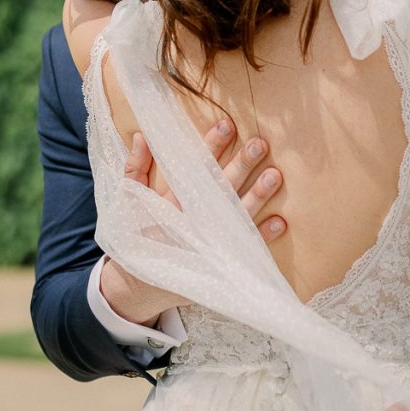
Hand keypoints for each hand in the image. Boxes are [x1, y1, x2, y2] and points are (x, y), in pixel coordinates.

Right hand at [101, 118, 285, 325]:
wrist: (139, 286)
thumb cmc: (136, 234)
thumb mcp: (129, 199)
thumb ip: (135, 167)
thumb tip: (142, 134)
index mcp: (169, 203)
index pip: (193, 168)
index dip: (210, 146)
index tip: (226, 125)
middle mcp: (191, 222)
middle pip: (220, 189)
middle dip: (240, 165)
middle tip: (259, 144)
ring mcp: (207, 243)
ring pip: (236, 216)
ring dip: (257, 196)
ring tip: (275, 176)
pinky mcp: (218, 263)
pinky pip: (245, 249)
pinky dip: (263, 236)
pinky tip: (280, 221)